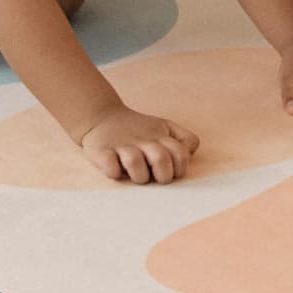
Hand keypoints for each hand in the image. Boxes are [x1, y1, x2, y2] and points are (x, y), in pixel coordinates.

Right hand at [79, 107, 199, 184]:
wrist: (102, 116)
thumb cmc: (139, 130)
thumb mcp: (165, 127)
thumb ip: (185, 140)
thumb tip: (189, 155)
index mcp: (160, 136)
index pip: (181, 154)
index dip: (179, 167)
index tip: (170, 170)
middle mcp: (142, 140)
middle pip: (161, 160)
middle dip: (162, 175)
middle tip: (154, 176)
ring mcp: (122, 146)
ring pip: (135, 163)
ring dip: (139, 175)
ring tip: (135, 174)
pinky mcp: (102, 152)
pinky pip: (110, 167)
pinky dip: (114, 172)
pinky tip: (115, 169)